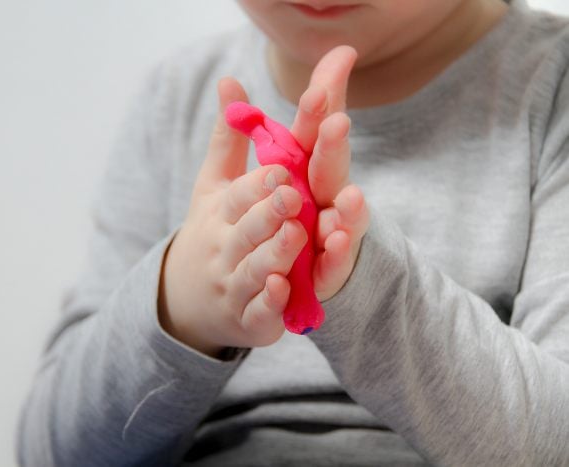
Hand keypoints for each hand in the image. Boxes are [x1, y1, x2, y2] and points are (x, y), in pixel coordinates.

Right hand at [159, 77, 306, 356]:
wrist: (187, 297)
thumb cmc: (211, 230)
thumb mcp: (213, 186)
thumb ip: (227, 138)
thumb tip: (230, 80)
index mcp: (220, 214)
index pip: (238, 196)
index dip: (259, 184)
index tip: (282, 168)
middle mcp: (225, 249)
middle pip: (247, 230)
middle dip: (268, 213)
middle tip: (292, 195)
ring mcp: (235, 286)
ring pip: (255, 270)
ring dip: (274, 254)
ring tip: (295, 235)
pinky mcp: (249, 319)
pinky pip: (258, 314)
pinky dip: (269, 305)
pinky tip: (283, 291)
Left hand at [290, 46, 369, 301]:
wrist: (314, 271)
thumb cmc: (307, 205)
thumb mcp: (298, 158)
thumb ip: (311, 113)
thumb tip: (340, 50)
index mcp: (315, 172)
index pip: (318, 136)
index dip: (320, 110)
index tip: (322, 79)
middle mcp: (328, 201)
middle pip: (331, 173)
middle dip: (334, 149)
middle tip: (336, 123)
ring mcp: (331, 239)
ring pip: (340, 223)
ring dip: (347, 212)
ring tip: (350, 199)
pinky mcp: (326, 275)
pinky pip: (328, 271)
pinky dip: (332, 260)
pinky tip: (331, 248)